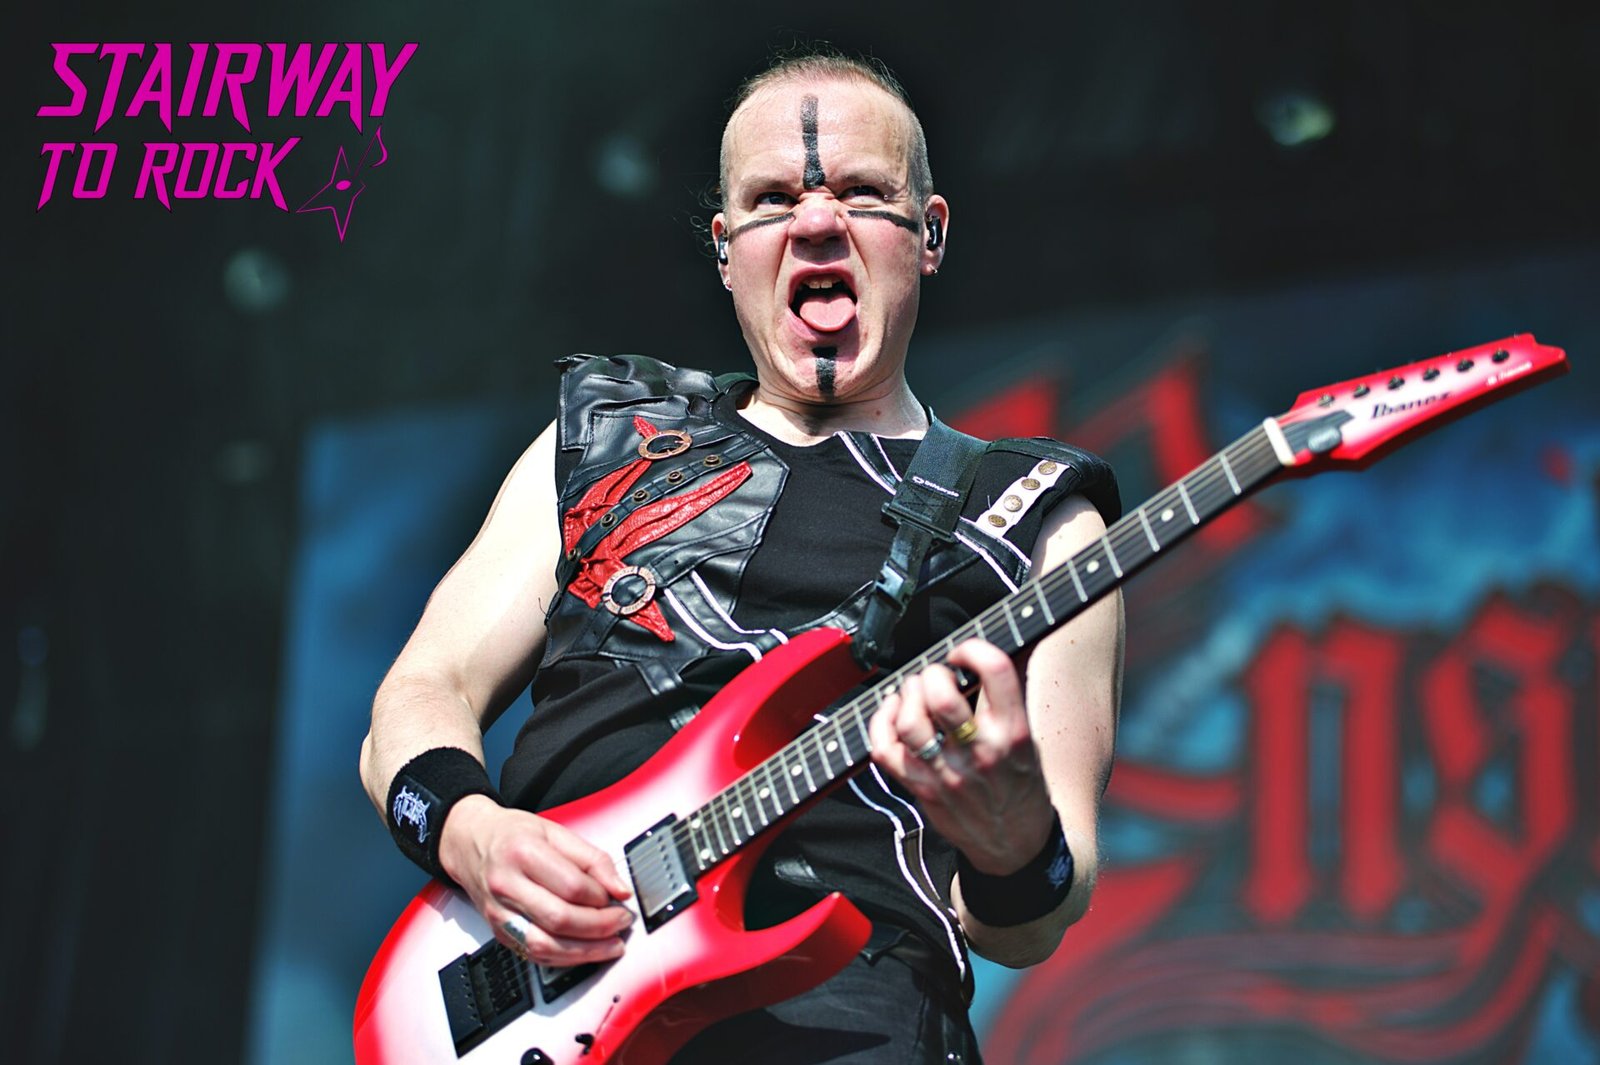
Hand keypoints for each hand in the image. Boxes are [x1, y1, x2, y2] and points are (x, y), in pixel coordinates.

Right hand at [438, 795, 633, 964]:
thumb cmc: (513, 835)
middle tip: (621, 922)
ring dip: (586, 952)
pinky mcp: (499, 932)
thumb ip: (592, 859)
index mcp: (523, 852)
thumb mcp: (556, 832)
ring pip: (546, 946)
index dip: (601, 897)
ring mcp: (499, 913)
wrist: (470, 842)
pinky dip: (565, 959)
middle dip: (599, 927)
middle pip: (560, 919)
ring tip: (611, 945)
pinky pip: (535, 955)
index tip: (616, 898)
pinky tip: (585, 952)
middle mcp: (506, 885)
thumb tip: (620, 889)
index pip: (571, 886)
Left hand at [868, 640, 1056, 873]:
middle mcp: (981, 753)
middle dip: (932, 674)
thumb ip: (1008, 700)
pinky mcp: (922, 789)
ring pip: (910, 723)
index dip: (973, 648)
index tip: (964, 652)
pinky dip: (880, 723)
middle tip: (935, 676)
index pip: (996, 671)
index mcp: (1013, 733)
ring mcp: (947, 774)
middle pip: (941, 698)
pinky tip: (892, 713)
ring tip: (914, 694)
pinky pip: (885, 750)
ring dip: (905, 697)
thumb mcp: (1029, 741)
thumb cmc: (1020, 785)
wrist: (1015, 846)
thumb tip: (986, 656)